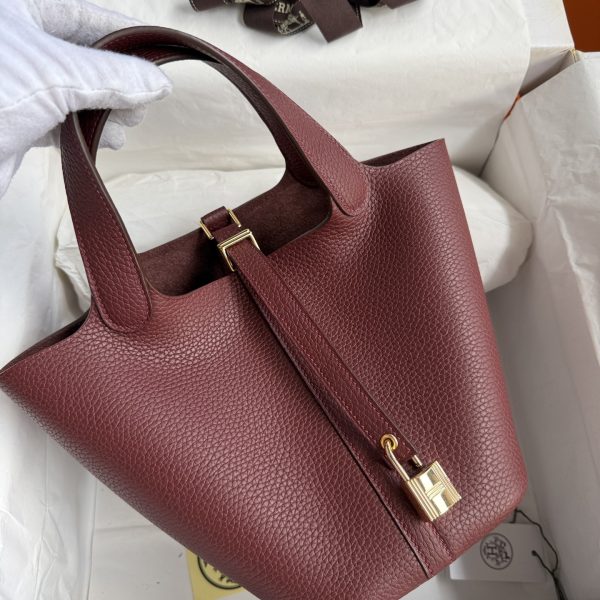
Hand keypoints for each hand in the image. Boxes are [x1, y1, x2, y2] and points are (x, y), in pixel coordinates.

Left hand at [0, 0, 171, 197]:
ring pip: (70, 90)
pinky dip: (82, 130)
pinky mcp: (7, 120)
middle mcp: (11, 42)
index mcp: (12, 8)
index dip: (122, 31)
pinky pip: (55, 118)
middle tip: (141, 102)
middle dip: (115, 80)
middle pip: (79, 54)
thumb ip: (112, 77)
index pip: (79, 13)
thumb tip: (157, 83)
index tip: (155, 52)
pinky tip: (102, 141)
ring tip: (123, 127)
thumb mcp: (55, 74)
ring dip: (102, 111)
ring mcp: (9, 83)